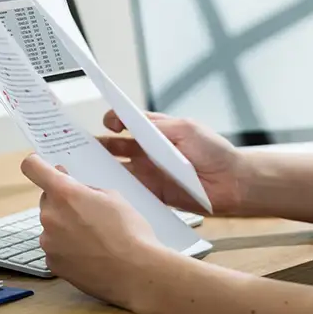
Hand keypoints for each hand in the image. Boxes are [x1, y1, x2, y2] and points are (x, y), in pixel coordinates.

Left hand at [20, 153, 164, 307]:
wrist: (136, 273)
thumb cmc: (130, 233)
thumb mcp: (113, 197)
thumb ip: (85, 188)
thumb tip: (72, 186)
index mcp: (65, 193)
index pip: (32, 167)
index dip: (36, 164)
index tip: (41, 166)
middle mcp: (50, 216)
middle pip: (47, 200)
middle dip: (63, 201)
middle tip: (87, 210)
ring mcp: (48, 242)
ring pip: (52, 225)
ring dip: (66, 226)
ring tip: (94, 237)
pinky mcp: (52, 263)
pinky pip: (55, 247)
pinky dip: (67, 248)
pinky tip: (89, 253)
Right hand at [98, 109, 247, 215]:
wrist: (232, 182)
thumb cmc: (214, 151)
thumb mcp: (186, 129)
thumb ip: (158, 127)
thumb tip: (132, 123)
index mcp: (157, 132)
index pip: (128, 122)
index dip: (114, 120)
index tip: (106, 121)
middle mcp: (150, 151)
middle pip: (117, 146)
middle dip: (98, 144)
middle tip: (80, 145)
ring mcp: (150, 173)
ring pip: (119, 168)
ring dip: (103, 168)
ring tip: (85, 168)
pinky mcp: (153, 193)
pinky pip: (131, 191)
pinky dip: (117, 190)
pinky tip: (105, 190)